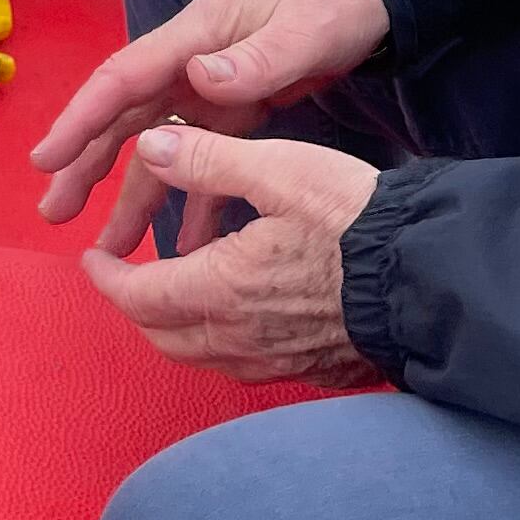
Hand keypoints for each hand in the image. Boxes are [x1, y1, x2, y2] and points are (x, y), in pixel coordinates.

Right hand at [30, 0, 391, 228]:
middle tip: (53, 212)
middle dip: (86, 163)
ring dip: (131, 192)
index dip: (82, 118)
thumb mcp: (307, 27)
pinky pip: (202, 158)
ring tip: (107, 245)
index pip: (124, 79)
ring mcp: (210, 87)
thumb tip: (196, 78)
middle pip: (126, 117)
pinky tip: (184, 243)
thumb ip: (256, 56)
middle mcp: (191, 63)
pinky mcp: (236, 109)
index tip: (46, 158)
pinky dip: (192, 198)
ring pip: (158, 144)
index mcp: (196, 37)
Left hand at [79, 125, 380, 385]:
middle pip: (162, 336)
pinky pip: (243, 365)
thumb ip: (209, 160)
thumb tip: (151, 148)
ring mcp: (275, 363)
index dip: (108, 279)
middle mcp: (240, 339)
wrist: (427, 280)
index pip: (139, 297)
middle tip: (124, 275)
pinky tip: (234, 313)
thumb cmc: (353, 220)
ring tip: (173, 289)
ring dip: (174, 327)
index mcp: (221, 289)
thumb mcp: (279, 170)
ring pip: (201, 356)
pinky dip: (218, 342)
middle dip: (134, 306)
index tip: (92, 259)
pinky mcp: (309, 371)